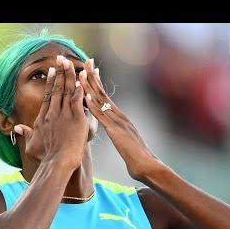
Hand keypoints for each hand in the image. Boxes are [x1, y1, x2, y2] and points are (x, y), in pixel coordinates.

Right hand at [13, 55, 88, 170]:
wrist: (58, 162)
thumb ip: (25, 134)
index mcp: (43, 118)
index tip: (52, 71)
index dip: (50, 82)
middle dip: (59, 72)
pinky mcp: (77, 118)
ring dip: (69, 75)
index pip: (47, 96)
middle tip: (61, 59)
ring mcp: (64, 115)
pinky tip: (82, 78)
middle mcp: (52, 113)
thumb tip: (16, 127)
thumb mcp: (32, 145)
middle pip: (56, 89)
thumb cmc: (46, 157)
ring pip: (67, 91)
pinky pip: (78, 99)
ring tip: (70, 63)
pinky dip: (80, 88)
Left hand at [79, 58, 161, 181]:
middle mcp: (120, 116)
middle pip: (103, 94)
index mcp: (120, 118)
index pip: (106, 97)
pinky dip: (93, 107)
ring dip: (90, 87)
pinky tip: (85, 98)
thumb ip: (118, 132)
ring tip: (81, 74)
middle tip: (87, 61)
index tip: (90, 70)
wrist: (147, 167)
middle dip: (94, 77)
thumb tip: (112, 129)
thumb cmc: (136, 158)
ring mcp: (118, 123)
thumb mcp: (124, 141)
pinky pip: (103, 118)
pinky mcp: (116, 132)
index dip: (97, 83)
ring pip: (102, 102)